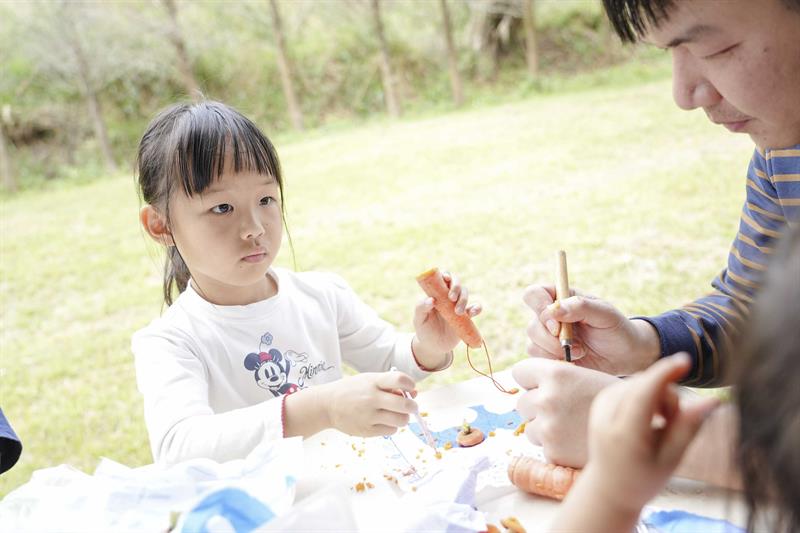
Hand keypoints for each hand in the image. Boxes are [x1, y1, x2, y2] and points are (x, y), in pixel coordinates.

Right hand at [322, 371, 417, 436]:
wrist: (327, 405)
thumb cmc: (352, 390)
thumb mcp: (369, 380)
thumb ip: (391, 385)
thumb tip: (415, 394)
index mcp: (372, 382)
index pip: (399, 379)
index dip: (410, 384)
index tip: (409, 387)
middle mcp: (371, 398)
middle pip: (404, 404)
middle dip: (413, 406)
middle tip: (411, 407)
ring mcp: (368, 416)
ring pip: (401, 420)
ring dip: (404, 418)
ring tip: (398, 415)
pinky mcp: (366, 430)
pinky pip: (391, 430)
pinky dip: (392, 426)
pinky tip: (385, 421)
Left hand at [413, 270, 480, 360]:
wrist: (434, 347)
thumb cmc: (424, 330)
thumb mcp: (419, 320)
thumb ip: (421, 308)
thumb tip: (431, 300)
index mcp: (436, 294)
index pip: (442, 278)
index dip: (446, 275)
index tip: (445, 279)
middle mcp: (447, 296)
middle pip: (456, 282)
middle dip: (456, 286)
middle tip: (451, 298)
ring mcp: (457, 305)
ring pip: (465, 293)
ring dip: (463, 299)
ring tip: (457, 312)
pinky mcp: (466, 316)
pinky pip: (475, 307)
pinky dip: (477, 307)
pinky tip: (472, 312)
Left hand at [512, 358, 619, 466]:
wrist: (642, 433)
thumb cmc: (614, 400)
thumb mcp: (584, 376)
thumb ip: (555, 377)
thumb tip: (527, 381)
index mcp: (556, 373)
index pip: (520, 372)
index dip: (531, 380)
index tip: (541, 386)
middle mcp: (547, 398)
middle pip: (522, 402)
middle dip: (537, 407)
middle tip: (564, 411)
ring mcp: (548, 427)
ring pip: (530, 427)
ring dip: (545, 429)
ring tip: (573, 428)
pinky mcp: (552, 452)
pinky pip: (543, 448)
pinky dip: (557, 448)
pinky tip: (577, 443)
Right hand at [522, 284, 659, 375]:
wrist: (624, 356)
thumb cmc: (615, 328)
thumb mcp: (605, 313)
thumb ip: (580, 307)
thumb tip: (554, 310)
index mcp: (560, 298)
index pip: (533, 294)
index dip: (539, 307)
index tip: (556, 325)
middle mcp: (549, 316)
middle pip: (532, 325)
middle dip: (551, 339)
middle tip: (574, 345)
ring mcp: (546, 337)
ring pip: (533, 344)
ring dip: (556, 352)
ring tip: (580, 352)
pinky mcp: (548, 356)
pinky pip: (539, 359)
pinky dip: (556, 362)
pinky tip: (574, 361)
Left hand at [582, 353, 719, 512]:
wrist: (610, 486)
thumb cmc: (646, 477)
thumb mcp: (672, 458)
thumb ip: (689, 426)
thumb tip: (714, 400)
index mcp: (624, 436)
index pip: (643, 395)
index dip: (664, 374)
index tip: (685, 360)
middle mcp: (606, 415)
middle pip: (648, 385)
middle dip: (670, 397)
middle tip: (674, 424)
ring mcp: (601, 404)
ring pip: (643, 380)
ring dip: (660, 396)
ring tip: (661, 424)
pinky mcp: (603, 397)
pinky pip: (635, 383)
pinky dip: (649, 394)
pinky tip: (650, 417)